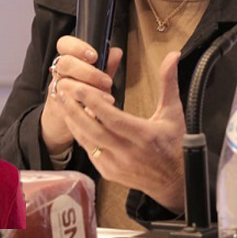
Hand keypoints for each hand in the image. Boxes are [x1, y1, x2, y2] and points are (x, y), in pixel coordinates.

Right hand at [41, 36, 121, 156]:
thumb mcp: (94, 81)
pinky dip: (84, 108)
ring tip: (108, 99)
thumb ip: (105, 67)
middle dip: (88, 71)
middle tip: (106, 81)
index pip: (64, 44)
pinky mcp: (58, 109)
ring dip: (90, 91)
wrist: (62, 124)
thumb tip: (116, 52)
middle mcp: (59, 74)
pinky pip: (68, 106)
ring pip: (66, 84)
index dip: (77, 47)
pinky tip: (96, 112)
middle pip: (65, 63)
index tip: (94, 56)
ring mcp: (57, 91)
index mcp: (68, 63)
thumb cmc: (81, 98)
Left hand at [57, 50, 186, 212]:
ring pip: (86, 140)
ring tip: (63, 100)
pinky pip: (88, 150)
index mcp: (143, 136)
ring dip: (72, 119)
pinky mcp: (108, 172)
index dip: (92, 101)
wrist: (175, 181)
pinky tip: (74, 119)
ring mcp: (115, 164)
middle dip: (73, 108)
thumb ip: (169, 83)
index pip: (111, 117)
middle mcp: (127, 152)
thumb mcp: (173, 113)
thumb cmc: (173, 144)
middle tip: (62, 89)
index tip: (78, 85)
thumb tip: (172, 56)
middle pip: (91, 129)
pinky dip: (80, 134)